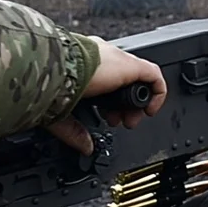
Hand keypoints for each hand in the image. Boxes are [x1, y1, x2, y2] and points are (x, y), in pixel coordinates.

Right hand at [46, 37, 166, 154]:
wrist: (55, 71)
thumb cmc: (51, 86)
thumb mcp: (64, 113)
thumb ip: (76, 131)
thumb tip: (86, 147)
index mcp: (84, 65)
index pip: (106, 81)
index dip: (109, 103)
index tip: (105, 118)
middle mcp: (102, 58)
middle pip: (124, 81)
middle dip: (124, 106)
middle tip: (119, 122)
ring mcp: (118, 60)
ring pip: (138, 78)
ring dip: (137, 103)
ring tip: (131, 120)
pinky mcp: (130, 64)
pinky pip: (153, 76)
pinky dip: (156, 94)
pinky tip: (148, 110)